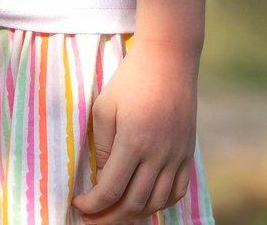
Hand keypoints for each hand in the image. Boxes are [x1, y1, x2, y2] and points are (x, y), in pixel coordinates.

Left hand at [74, 45, 197, 223]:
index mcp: (134, 142)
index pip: (110, 190)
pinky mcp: (188, 152)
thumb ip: (103, 147)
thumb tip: (101, 178)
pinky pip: (177, 191)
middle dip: (109, 218)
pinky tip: (145, 204)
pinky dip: (160, 204)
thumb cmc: (130, 79)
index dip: (92, 205)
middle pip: (133, 203)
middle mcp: (159, 153)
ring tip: (115, 214)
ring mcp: (177, 155)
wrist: (169, 59)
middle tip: (91, 219)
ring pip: (156, 203)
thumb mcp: (104, 108)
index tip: (78, 204)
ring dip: (134, 215)